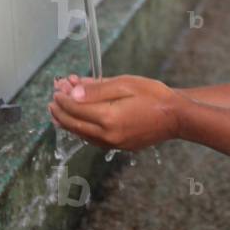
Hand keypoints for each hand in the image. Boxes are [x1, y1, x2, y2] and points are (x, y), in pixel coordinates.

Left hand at [48, 74, 186, 151]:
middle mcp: (108, 135)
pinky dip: (80, 128)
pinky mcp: (118, 146)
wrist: (176, 117)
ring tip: (57, 110)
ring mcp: (113, 143)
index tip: (58, 88)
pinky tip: (77, 121)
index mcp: (109, 117)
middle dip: (60, 110)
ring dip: (67, 121)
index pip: (75, 108)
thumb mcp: (125, 84)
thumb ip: (97, 89)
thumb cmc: (154, 96)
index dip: (63, 97)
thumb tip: (73, 93)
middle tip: (52, 99)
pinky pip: (92, 139)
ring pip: (81, 133)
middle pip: (73, 123)